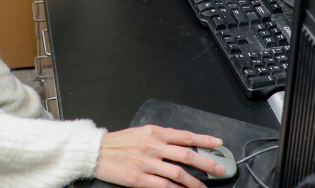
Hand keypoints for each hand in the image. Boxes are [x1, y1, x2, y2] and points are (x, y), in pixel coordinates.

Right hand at [93, 125, 224, 187]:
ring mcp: (146, 164)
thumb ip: (161, 138)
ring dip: (194, 182)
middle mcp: (153, 146)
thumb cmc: (118, 143)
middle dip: (206, 163)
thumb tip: (182, 144)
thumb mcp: (141, 132)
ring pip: (178, 174)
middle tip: (219, 169)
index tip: (218, 143)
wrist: (95, 152)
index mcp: (154, 132)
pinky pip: (163, 186)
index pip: (185, 136)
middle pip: (186, 155)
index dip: (204, 140)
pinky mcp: (139, 179)